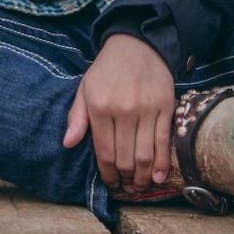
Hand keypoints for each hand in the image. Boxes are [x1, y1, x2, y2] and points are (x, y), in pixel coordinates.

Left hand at [63, 34, 174, 193]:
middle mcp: (122, 110)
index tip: (111, 183)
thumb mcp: (85, 88)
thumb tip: (68, 144)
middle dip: (125, 179)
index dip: (108, 174)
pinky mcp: (165, 108)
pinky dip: (162, 164)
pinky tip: (158, 178)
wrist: (136, 45)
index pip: (104, 152)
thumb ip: (77, 117)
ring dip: (142, 177)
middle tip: (126, 188)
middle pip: (125, 158)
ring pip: (145, 155)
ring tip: (139, 187)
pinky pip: (163, 142)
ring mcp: (146, 110)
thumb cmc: (106, 70)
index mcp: (99, 107)